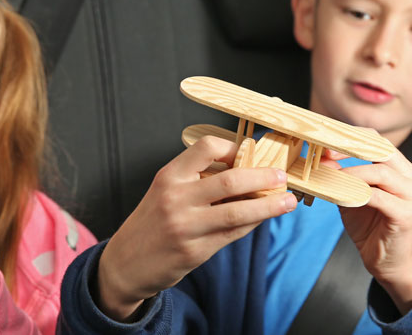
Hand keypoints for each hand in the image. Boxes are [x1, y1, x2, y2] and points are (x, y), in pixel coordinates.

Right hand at [97, 136, 296, 320]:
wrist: (124, 264)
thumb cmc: (151, 223)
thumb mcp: (165, 192)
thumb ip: (197, 180)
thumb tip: (243, 170)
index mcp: (170, 176)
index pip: (207, 147)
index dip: (234, 147)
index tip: (250, 153)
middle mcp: (176, 198)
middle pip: (231, 179)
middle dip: (263, 177)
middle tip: (281, 176)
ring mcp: (186, 226)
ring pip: (239, 210)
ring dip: (269, 206)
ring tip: (287, 201)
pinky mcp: (195, 251)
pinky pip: (233, 233)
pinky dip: (252, 223)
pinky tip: (262, 219)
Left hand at [333, 147, 411, 313]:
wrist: (385, 260)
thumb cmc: (369, 224)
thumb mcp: (351, 193)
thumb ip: (341, 175)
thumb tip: (321, 157)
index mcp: (401, 168)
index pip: (378, 141)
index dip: (351, 138)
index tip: (325, 141)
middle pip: (383, 150)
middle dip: (351, 149)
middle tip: (324, 154)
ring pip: (380, 172)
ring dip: (351, 173)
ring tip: (329, 177)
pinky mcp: (406, 214)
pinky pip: (377, 197)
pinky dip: (355, 193)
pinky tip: (339, 196)